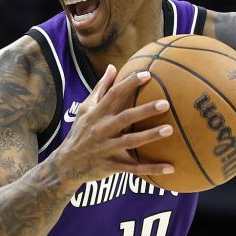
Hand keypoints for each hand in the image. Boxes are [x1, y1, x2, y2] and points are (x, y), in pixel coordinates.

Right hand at [54, 65, 173, 186]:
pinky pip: (133, 169)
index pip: (113, 95)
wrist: (66, 165)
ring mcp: (106, 149)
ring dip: (150, 136)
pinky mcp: (110, 166)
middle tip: (165, 103)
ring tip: (170, 129)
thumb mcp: (85, 109)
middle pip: (125, 118)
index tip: (147, 75)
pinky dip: (151, 169)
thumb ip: (100, 89)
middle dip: (145, 110)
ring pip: (130, 142)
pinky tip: (170, 168)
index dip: (129, 84)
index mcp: (96, 115)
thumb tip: (112, 67)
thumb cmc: (80, 132)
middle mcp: (101, 130)